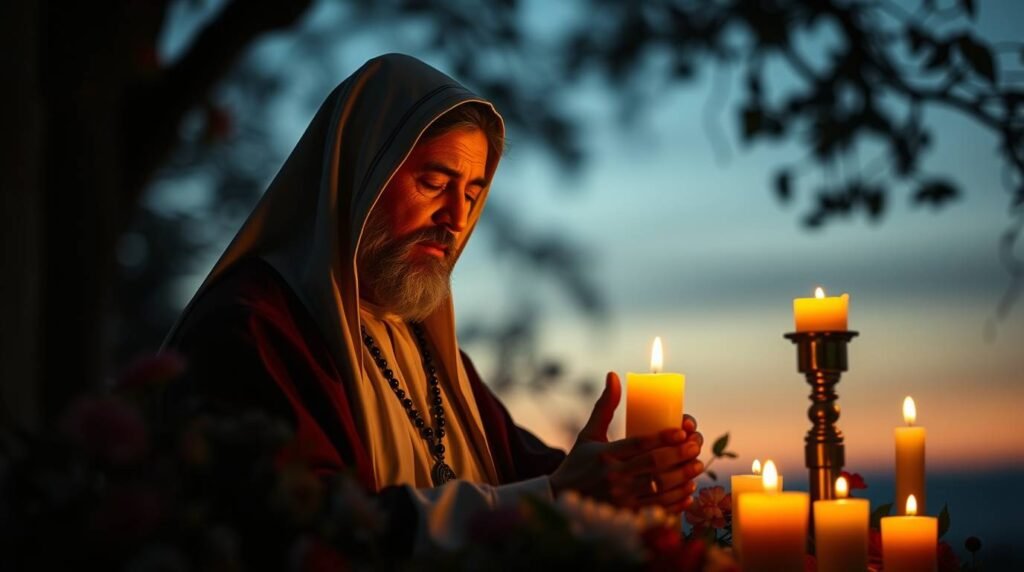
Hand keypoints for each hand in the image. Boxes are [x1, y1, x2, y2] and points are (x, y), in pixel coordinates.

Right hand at [549, 372, 703, 512]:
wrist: (561, 498)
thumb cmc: (579, 462)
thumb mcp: (589, 434)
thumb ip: (605, 407)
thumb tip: (613, 375)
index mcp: (606, 455)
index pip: (638, 444)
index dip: (662, 437)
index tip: (682, 431)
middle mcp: (614, 477)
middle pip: (653, 465)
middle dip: (679, 455)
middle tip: (696, 446)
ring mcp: (621, 499)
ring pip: (659, 488)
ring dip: (682, 477)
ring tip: (698, 466)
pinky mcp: (626, 515)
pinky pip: (657, 508)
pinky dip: (676, 501)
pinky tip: (689, 491)